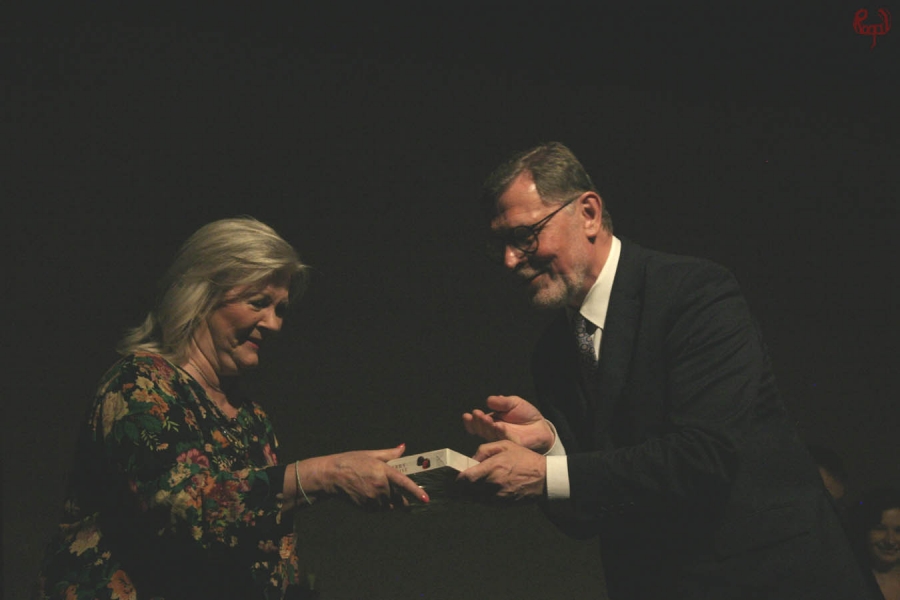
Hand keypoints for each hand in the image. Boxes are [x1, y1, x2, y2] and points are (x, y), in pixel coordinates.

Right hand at [309, 445, 428, 508]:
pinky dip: (380, 505)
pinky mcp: (366, 507)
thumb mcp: (371, 454)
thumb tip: (403, 447)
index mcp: (383, 472)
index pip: (404, 483)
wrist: (332, 475)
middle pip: (398, 497)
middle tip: (395, 489)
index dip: (416, 492)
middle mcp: (379, 487)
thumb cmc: (351, 462)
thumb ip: (390, 453)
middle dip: (400, 495)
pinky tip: (371, 495)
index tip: (426, 499)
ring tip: (378, 490)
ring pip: (390, 505)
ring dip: (390, 501)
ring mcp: (372, 499)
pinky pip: (380, 509)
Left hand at [456, 440, 545, 500]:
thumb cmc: (525, 459)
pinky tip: (478, 491)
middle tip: (456, 483)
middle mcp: (493, 484)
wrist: (544, 478)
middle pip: (467, 490)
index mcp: (493, 467)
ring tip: (465, 488)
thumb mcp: (505, 445)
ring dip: (467, 494)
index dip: (458, 478)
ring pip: (474, 499)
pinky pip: (484, 503)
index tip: (456, 475)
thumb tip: (472, 459)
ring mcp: (498, 496)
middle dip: (460, 487)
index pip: (466, 478)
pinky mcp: (502, 504)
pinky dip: (478, 498)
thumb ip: (484, 450)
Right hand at [462, 395, 553, 452]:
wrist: (541, 425)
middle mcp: (493, 432)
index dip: (470, 421)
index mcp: (490, 422)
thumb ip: (501, 402)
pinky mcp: (512, 444)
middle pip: (481, 430)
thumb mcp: (513, 402)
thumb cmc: (525, 414)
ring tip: (485, 417)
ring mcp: (502, 439)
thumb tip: (488, 401)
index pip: (476, 423)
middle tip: (477, 414)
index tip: (467, 415)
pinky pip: (504, 439)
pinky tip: (497, 425)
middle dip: (477, 422)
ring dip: (486, 427)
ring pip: (490, 435)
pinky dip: (500, 432)